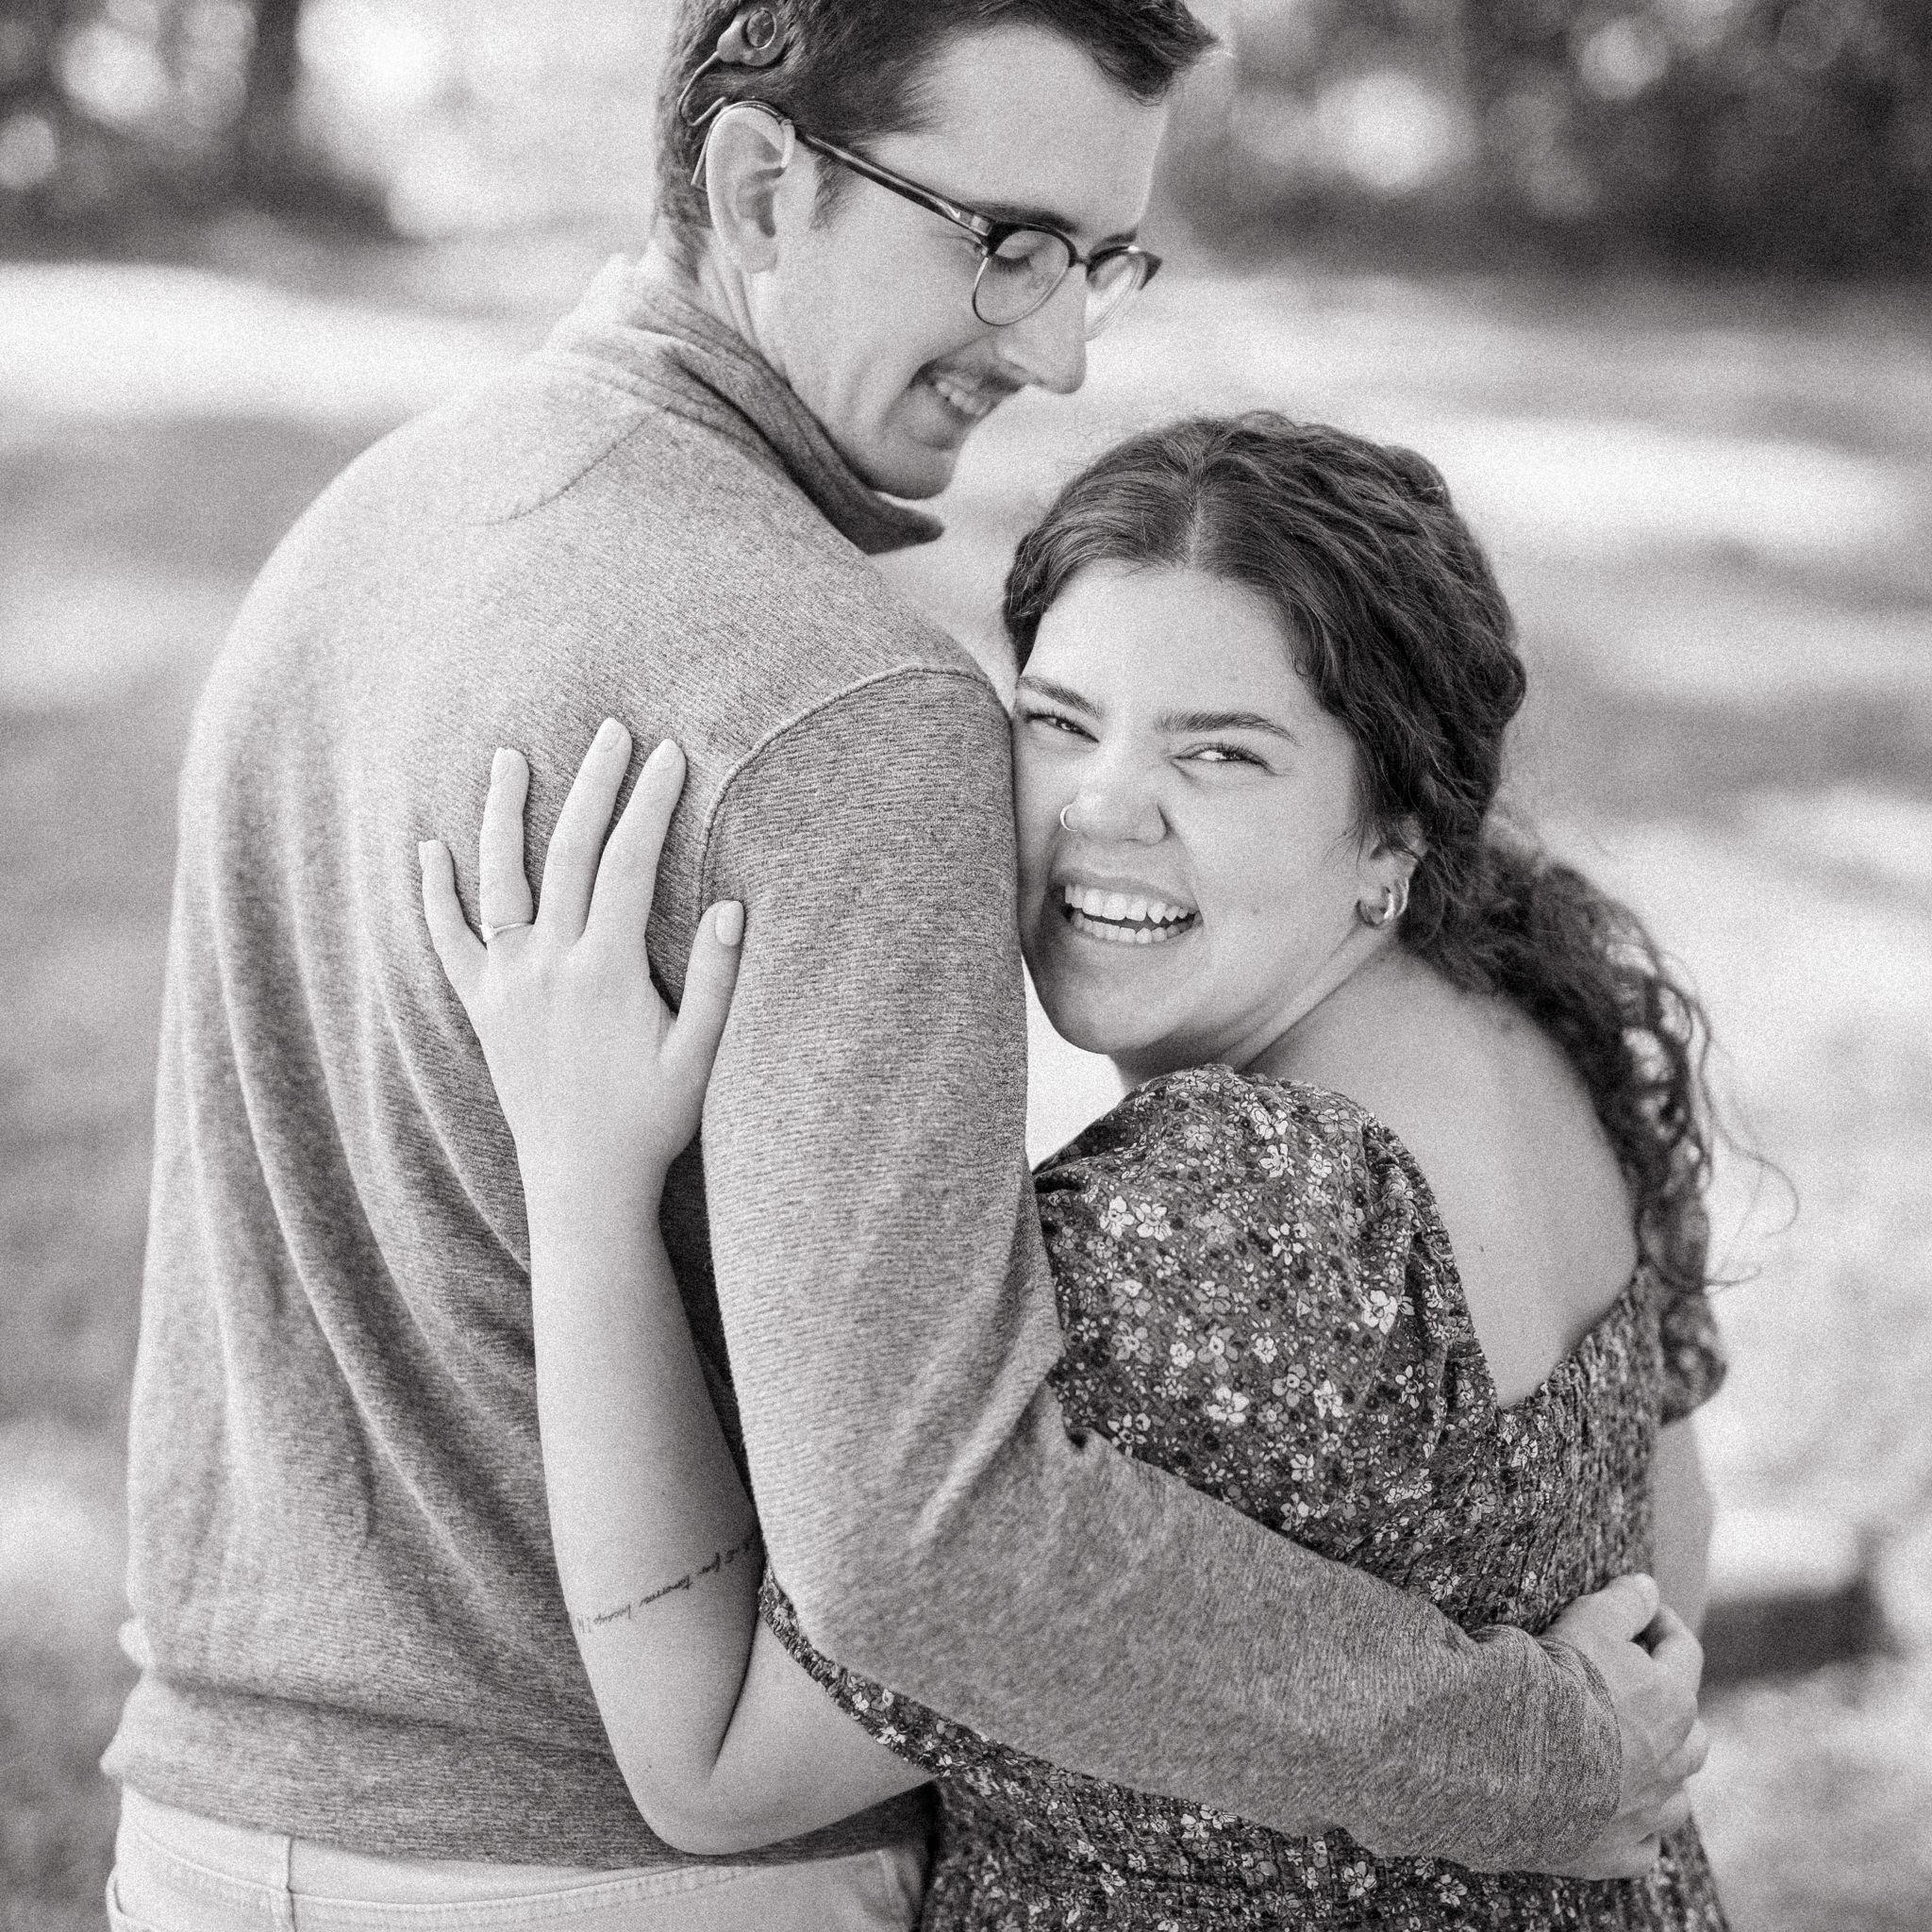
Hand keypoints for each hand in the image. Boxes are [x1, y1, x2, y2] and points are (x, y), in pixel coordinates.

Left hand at [418, 718, 743, 1212]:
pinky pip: (449, 940)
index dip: (650, 803)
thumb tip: (734, 907)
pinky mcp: (482, 1006)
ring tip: (509, 758)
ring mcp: (507, 983)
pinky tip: (428, 849)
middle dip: (591, 785)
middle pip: (566, 853)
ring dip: (503, 815)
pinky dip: (435, 893)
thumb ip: (718, 981)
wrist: (581, 1181)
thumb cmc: (650, 1121)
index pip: (626, 862)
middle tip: (610, 731)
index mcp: (605, 970)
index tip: (671, 754)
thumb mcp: (701, 1056)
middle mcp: (547, 965)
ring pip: (499, 880)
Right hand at [1539, 1573, 1708, 1879]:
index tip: (1643, 1609)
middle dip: (1674, 1706)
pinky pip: (1644, 1847)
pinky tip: (1619, 1815)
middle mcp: (1672, 1761)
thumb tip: (1648, 1585)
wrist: (1514, 1759)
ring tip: (1634, 1754)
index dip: (1663, 1623)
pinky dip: (1638, 1830)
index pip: (1684, 1651)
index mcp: (1672, 1702)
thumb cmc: (1555, 1684)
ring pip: (1677, 1793)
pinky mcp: (1616, 1851)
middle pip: (1694, 1732)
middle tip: (1639, 1686)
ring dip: (1664, 1772)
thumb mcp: (1588, 1621)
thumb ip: (1623, 1602)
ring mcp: (1648, 1812)